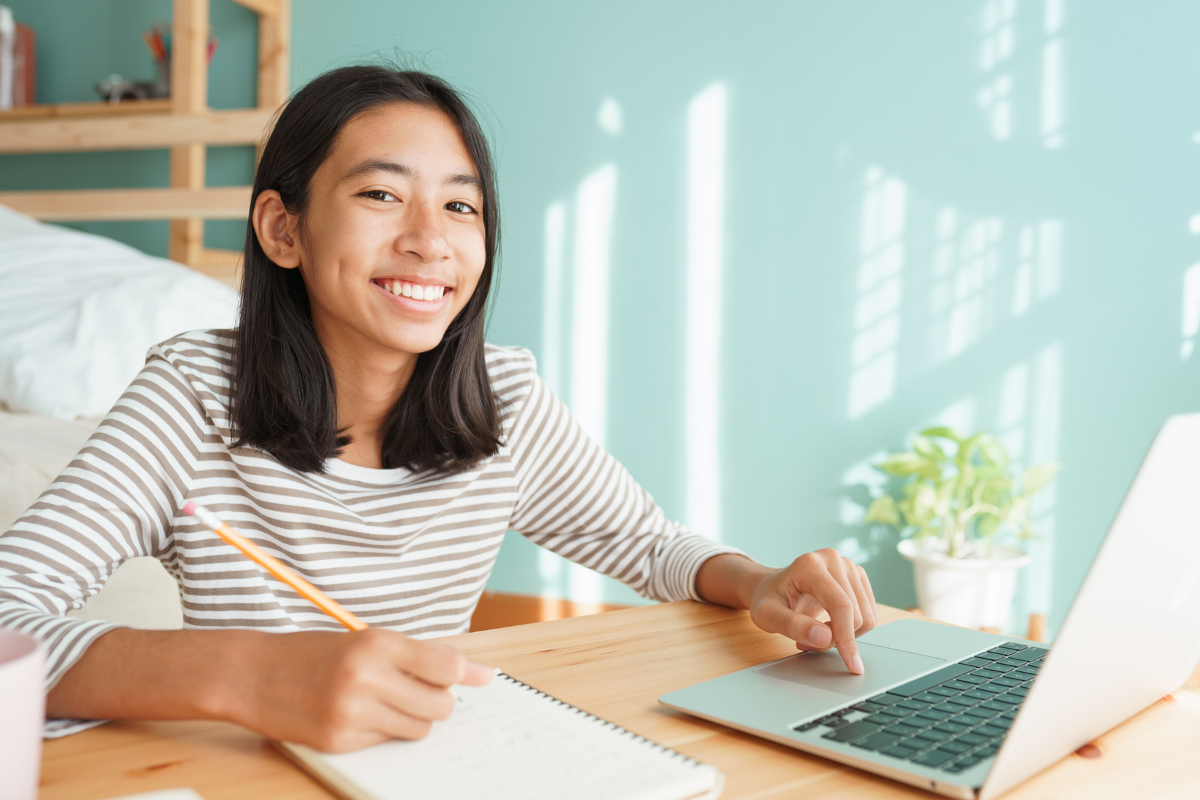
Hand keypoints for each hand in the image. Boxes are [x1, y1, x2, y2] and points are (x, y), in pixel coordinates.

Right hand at [224, 628, 492, 751]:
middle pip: (440, 703)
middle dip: (438, 701)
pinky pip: (386, 742)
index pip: (444, 663)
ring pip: (418, 728)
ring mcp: (352, 713)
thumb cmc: (313, 654)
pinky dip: (381, 732)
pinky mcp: (339, 741)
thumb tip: (464, 671)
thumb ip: (412, 656)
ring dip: (413, 719)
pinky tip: (357, 716)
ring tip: (387, 703)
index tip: (486, 677)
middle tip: (421, 692)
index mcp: (376, 644)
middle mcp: (366, 677)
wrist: (252, 674)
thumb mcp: (362, 640)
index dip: (468, 672)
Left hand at [746, 549, 877, 673]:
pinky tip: (828, 625)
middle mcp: (833, 559)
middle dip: (837, 638)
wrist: (772, 588)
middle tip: (807, 642)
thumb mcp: (767, 616)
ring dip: (844, 635)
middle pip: (856, 614)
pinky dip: (851, 628)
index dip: (847, 638)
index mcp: (810, 565)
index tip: (852, 665)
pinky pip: (869, 614)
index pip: (841, 605)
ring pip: (867, 617)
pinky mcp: (858, 576)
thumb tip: (825, 638)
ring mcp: (848, 565)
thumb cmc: (768, 601)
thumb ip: (793, 626)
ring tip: (815, 632)